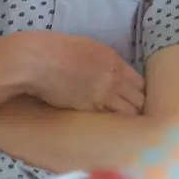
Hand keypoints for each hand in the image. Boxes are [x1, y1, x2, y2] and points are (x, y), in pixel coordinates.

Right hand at [4, 31, 144, 115]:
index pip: (140, 83)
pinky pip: (109, 119)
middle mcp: (113, 78)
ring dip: (128, 118)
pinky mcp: (89, 109)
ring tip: (124, 127)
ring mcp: (103, 95)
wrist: (37, 61)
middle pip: (139, 99)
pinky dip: (112, 125)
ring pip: (129, 113)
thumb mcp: (90, 48)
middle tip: (134, 116)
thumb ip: (106, 62)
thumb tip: (114, 73)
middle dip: (138, 107)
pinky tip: (111, 129)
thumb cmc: (57, 51)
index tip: (135, 100)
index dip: (140, 93)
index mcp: (114, 61)